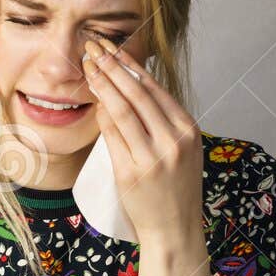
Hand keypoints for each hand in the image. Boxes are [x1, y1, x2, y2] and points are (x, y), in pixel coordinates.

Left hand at [82, 38, 204, 244]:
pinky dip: (102, 114)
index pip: (155, 89)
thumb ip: (163, 123)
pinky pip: (113, 136)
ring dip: (103, 84)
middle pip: (138, 93)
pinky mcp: (132, 173)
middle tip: (94, 46)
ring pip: (123, 110)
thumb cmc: (174, 189)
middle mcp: (173, 140)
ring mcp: (153, 157)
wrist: (174, 230)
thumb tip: (132, 89)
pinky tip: (93, 98)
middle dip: (113, 66)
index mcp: (187, 130)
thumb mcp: (180, 151)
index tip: (114, 48)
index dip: (131, 65)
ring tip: (88, 65)